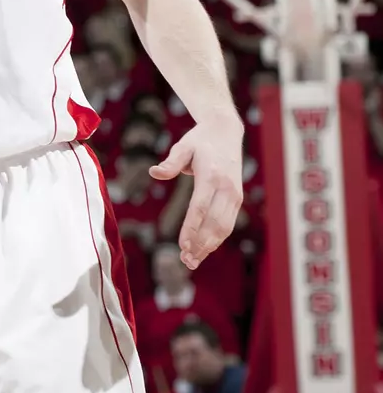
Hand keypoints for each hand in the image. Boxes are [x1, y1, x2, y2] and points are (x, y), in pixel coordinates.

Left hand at [150, 121, 243, 268]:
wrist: (226, 131)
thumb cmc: (199, 140)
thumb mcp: (182, 146)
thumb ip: (170, 162)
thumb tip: (154, 173)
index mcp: (211, 177)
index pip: (200, 208)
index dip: (191, 228)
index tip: (182, 245)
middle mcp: (227, 188)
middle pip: (214, 223)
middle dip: (200, 244)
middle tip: (185, 260)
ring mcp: (235, 195)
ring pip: (224, 227)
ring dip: (209, 246)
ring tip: (192, 261)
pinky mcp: (237, 199)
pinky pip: (228, 223)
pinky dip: (217, 239)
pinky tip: (204, 249)